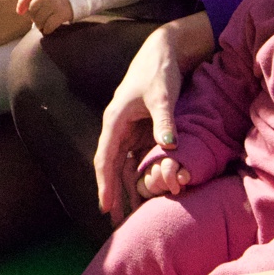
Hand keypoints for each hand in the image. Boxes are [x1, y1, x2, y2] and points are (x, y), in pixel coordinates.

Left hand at [16, 0, 73, 34]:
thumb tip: (19, 12)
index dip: (21, 6)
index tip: (20, 12)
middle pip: (32, 11)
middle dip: (33, 17)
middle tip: (37, 18)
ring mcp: (54, 6)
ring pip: (39, 20)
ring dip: (39, 24)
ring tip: (42, 24)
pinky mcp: (61, 14)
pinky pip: (49, 26)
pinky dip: (46, 29)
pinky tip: (47, 28)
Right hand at [94, 12, 214, 225]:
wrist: (164, 52)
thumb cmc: (160, 71)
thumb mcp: (163, 94)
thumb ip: (165, 120)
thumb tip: (168, 146)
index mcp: (115, 120)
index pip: (105, 158)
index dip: (105, 183)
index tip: (105, 206)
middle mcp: (118, 128)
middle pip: (111, 167)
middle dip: (112, 193)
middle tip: (115, 222)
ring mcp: (129, 130)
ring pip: (123, 165)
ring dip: (125, 188)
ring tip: (128, 215)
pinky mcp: (141, 130)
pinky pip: (136, 158)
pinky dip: (137, 176)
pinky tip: (143, 192)